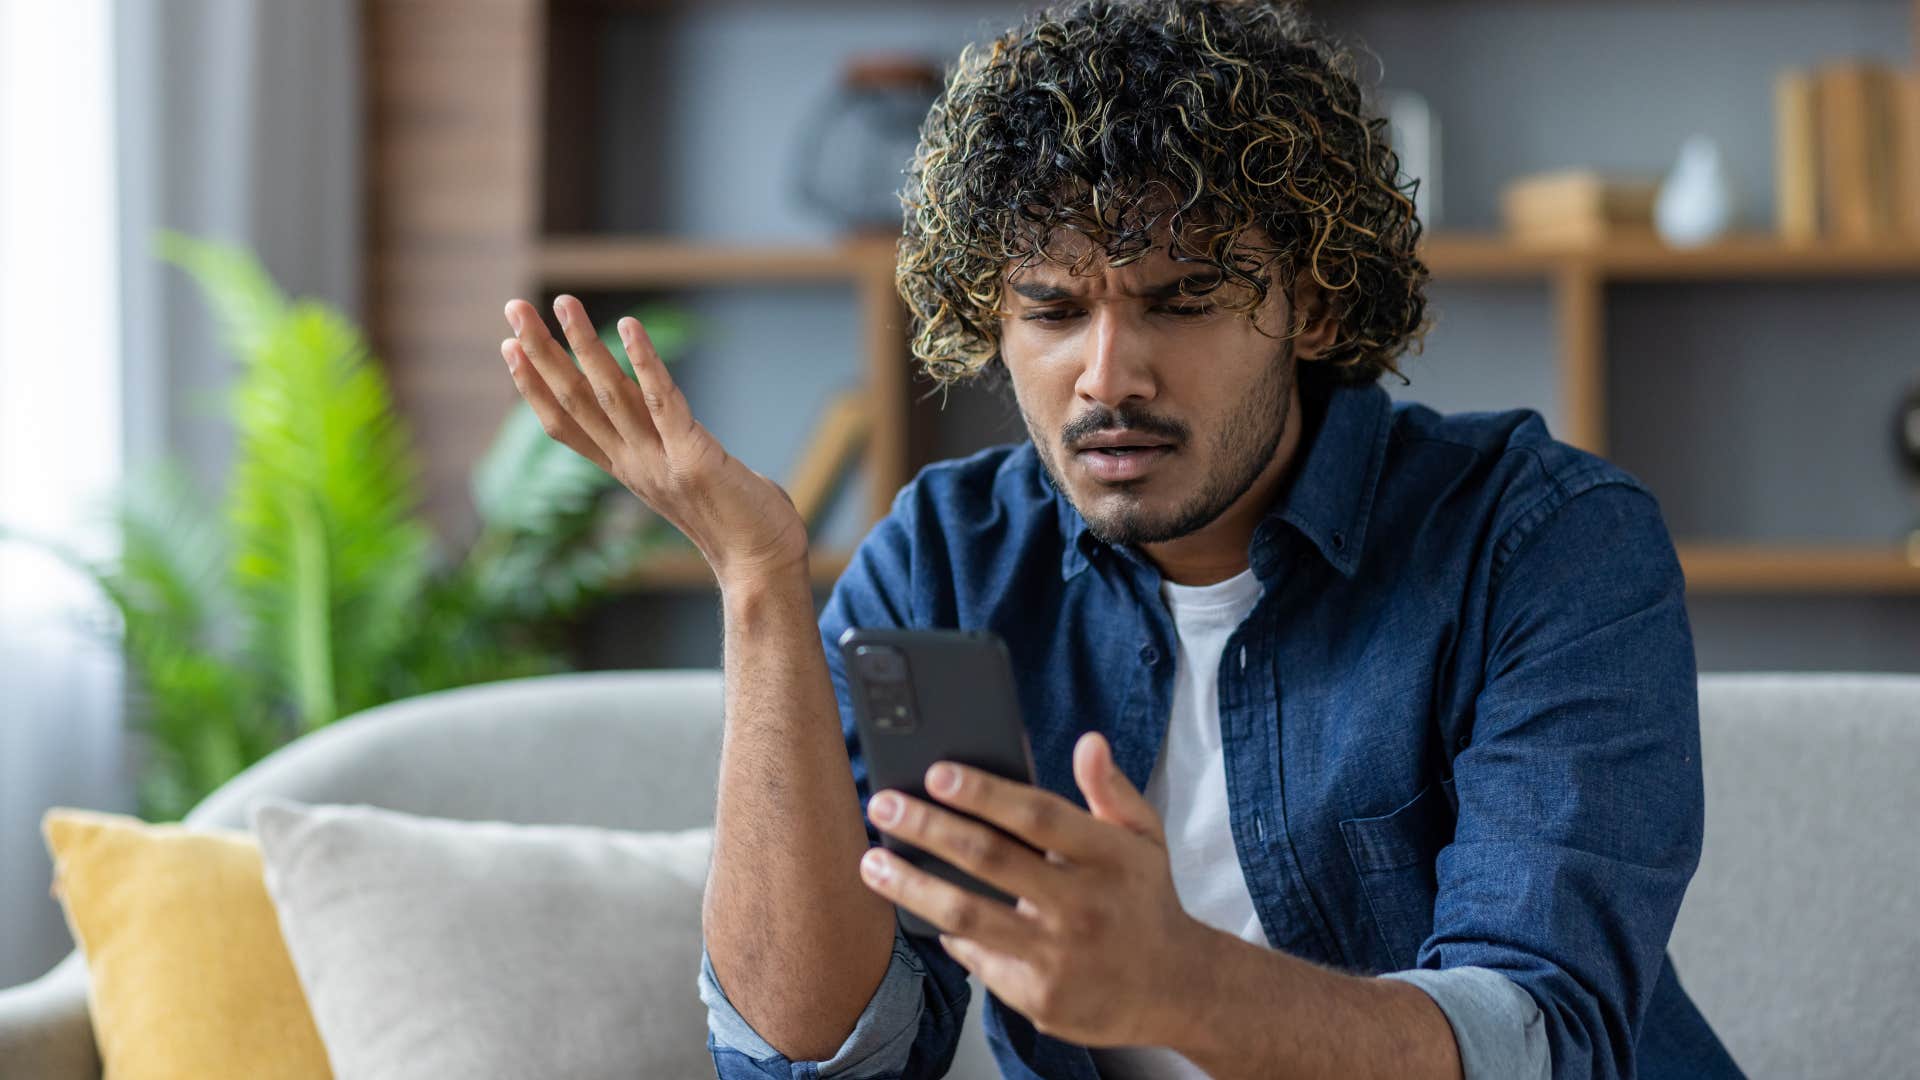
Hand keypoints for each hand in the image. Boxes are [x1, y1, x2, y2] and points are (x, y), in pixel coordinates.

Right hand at [500, 295, 808, 586]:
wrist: (764, 570)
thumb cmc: (742, 526)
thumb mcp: (694, 483)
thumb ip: (682, 455)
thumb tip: (691, 440)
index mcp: (628, 471)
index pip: (566, 425)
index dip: (534, 387)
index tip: (510, 348)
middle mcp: (634, 465)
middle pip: (574, 402)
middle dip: (542, 352)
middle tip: (512, 307)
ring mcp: (660, 461)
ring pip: (608, 395)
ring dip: (583, 345)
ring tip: (563, 302)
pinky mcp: (693, 456)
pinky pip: (662, 401)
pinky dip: (645, 361)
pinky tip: (629, 325)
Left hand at [859, 731, 1216, 1047]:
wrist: (1175, 989)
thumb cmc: (1144, 900)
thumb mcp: (1144, 839)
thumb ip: (1111, 790)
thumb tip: (1089, 741)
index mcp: (1109, 857)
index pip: (1037, 816)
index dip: (984, 793)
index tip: (937, 772)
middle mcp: (1083, 906)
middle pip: (989, 860)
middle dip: (927, 828)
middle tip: (885, 805)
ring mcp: (1059, 956)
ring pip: (967, 915)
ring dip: (910, 885)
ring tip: (872, 863)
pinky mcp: (1039, 998)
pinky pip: (979, 959)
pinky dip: (948, 934)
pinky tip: (921, 912)